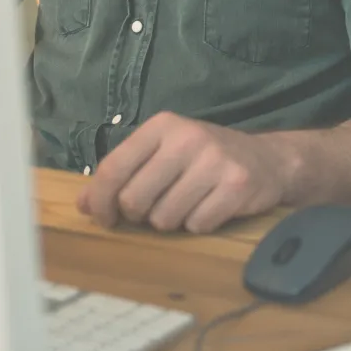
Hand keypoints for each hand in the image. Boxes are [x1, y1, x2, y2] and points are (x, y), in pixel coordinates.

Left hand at [76, 111, 293, 233]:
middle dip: (140, 215)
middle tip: (156, 208)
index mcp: (163, 126)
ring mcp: (214, 160)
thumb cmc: (205, 159)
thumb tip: (82, 205)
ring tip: (188, 204)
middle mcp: (188, 138)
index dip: (100, 200)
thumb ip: (124, 173)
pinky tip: (211, 208)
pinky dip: (200, 224)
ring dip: (172, 221)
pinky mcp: (236, 185)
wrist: (268, 160)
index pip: (114, 168)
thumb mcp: (163, 154)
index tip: (104, 218)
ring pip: (164, 218)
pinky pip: (196, 225)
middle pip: (135, 199)